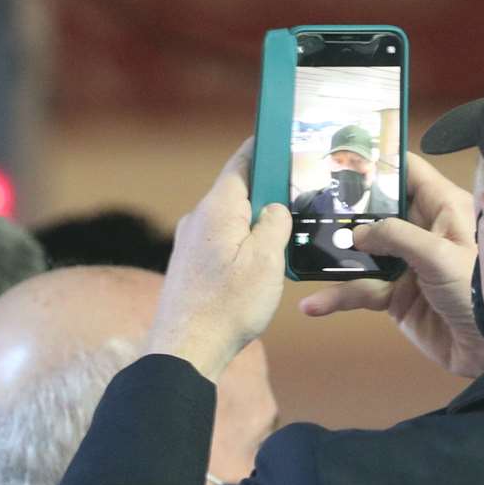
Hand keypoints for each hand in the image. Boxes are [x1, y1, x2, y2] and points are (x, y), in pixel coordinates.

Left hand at [147, 139, 291, 380]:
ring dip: (256, 224)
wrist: (185, 348)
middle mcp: (198, 219)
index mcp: (218, 208)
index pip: (241, 163)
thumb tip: (274, 209)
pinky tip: (259, 265)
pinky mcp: (189, 267)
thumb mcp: (266, 260)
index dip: (262, 148)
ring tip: (285, 235)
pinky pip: (222, 244)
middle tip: (298, 193)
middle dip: (266, 191)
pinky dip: (242, 244)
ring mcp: (190, 244)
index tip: (279, 136)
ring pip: (230, 221)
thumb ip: (274, 224)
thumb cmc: (227, 305)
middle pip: (238, 193)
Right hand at [299, 153, 483, 377]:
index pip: (409, 173)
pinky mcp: (396, 297)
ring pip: (364, 253)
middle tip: (309, 200)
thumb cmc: (479, 290)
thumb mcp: (439, 253)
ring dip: (335, 256)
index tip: (344, 156)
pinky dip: (337, 297)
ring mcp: (407, 265)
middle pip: (378, 211)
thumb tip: (358, 233)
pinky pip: (361, 290)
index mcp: (444, 208)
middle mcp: (423, 231)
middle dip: (347, 209)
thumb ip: (396, 235)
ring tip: (303, 252)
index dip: (380, 163)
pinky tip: (314, 304)